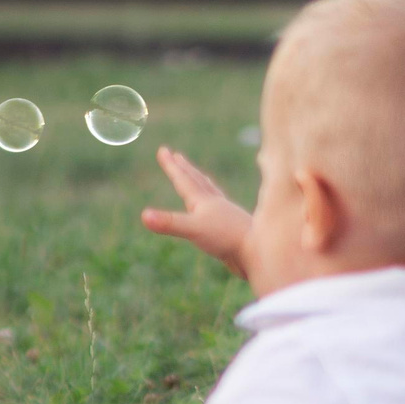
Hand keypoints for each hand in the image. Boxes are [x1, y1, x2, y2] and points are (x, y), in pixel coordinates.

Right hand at [140, 146, 251, 277]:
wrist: (261, 253)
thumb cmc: (228, 239)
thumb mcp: (193, 229)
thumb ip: (169, 222)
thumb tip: (143, 215)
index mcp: (204, 201)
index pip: (184, 179)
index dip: (171, 166)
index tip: (163, 150)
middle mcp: (215, 204)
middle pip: (197, 180)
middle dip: (184, 168)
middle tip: (176, 155)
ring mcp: (225, 215)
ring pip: (210, 193)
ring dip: (201, 182)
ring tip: (198, 177)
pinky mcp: (231, 229)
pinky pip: (219, 210)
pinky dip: (214, 203)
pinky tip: (216, 209)